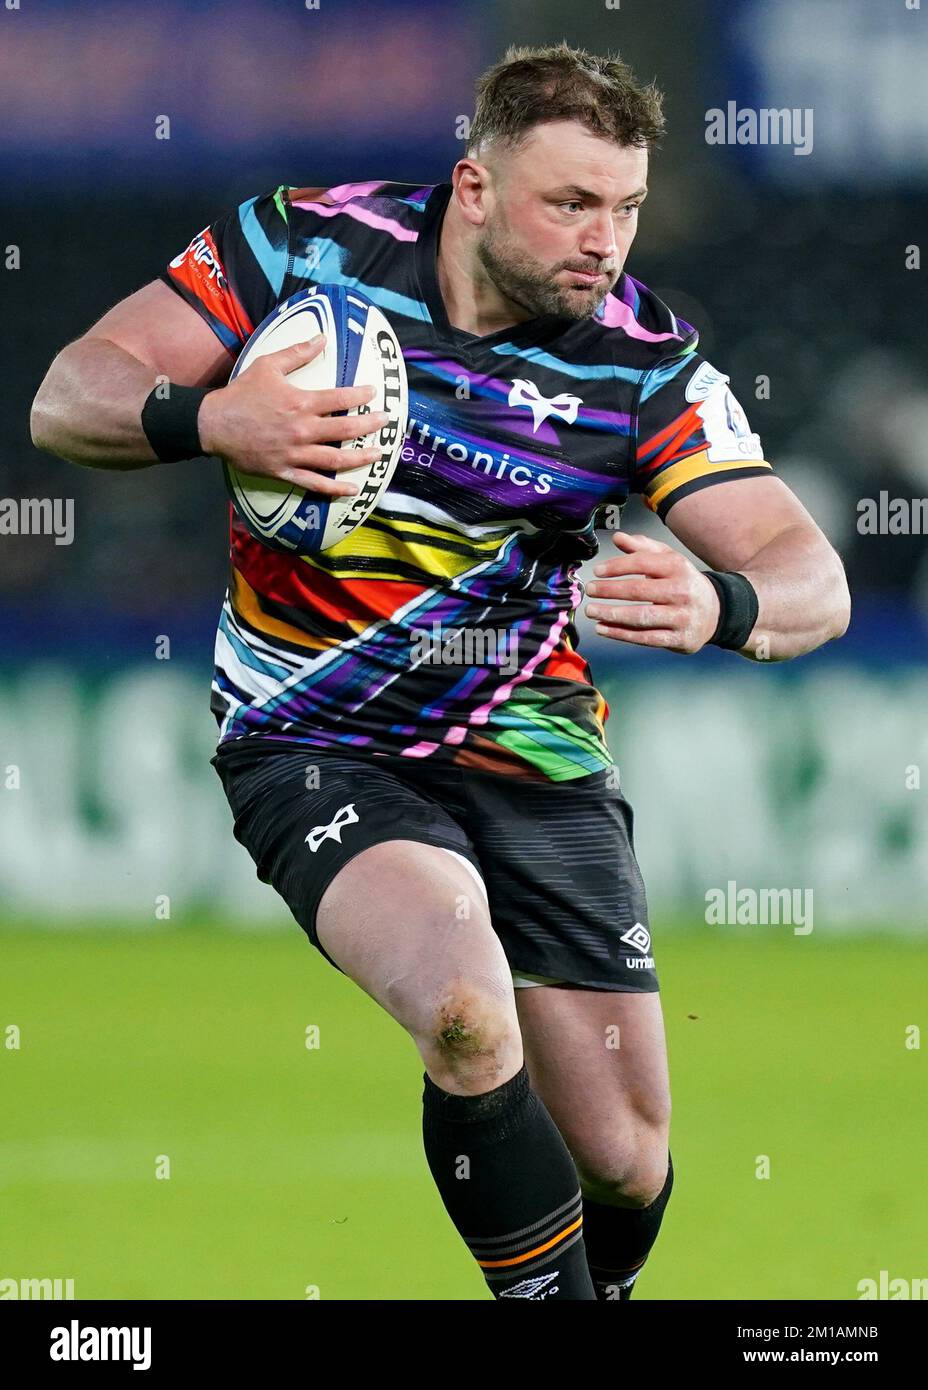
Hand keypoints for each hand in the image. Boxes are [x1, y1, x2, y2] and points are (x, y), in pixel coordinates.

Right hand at [197, 337, 387, 495]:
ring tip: (379, 454)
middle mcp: (302, 430)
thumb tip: (323, 338)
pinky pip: (314, 483)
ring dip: (361, 457)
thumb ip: (297, 352)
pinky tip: (353, 489)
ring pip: (335, 459)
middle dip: (370, 425)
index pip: (340, 398)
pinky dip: (335, 488)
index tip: (374, 393)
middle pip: (345, 429)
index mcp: (300, 403)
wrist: (214, 424)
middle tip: (386, 422)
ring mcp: (295, 454)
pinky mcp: (285, 471)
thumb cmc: (241, 393)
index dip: (361, 395)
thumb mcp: (268, 365)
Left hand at [584, 531, 720, 652]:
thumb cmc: (683, 583)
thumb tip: (618, 538)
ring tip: (591, 611)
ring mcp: (681, 617)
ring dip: (611, 614)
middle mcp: (681, 591)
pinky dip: (621, 634)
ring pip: (641, 617)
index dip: (617, 566)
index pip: (643, 563)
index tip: (598, 571)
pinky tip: (603, 628)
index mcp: (678, 567)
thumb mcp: (668, 560)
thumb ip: (642, 548)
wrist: (715, 612)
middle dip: (609, 590)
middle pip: (639, 591)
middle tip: (589, 590)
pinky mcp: (678, 639)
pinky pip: (645, 638)